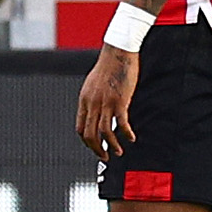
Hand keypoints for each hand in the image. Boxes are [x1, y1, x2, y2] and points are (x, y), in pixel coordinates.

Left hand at [76, 40, 138, 156]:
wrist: (117, 53)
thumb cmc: (108, 67)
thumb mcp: (94, 85)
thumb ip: (94, 99)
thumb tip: (97, 110)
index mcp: (84, 100)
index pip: (80, 127)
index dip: (87, 141)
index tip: (95, 147)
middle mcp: (92, 103)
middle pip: (89, 134)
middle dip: (97, 149)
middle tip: (105, 157)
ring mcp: (105, 103)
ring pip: (104, 132)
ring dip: (111, 145)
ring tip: (118, 152)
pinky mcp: (119, 101)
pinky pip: (120, 123)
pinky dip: (125, 134)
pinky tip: (131, 138)